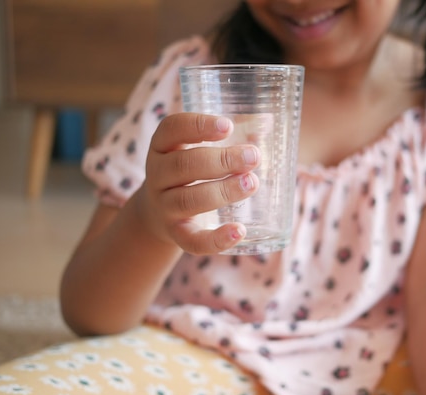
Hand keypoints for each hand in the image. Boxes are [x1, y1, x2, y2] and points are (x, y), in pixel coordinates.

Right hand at [134, 112, 260, 254]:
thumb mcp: (196, 151)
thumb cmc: (189, 173)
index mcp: (162, 147)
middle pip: (183, 165)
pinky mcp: (176, 234)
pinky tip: (239, 231)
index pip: (172, 129)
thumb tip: (269, 121)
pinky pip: (192, 241)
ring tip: (252, 183)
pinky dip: (216, 239)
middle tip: (253, 156)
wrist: (156, 214)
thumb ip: (228, 137)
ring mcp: (164, 206)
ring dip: (223, 191)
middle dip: (221, 160)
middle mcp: (157, 175)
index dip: (197, 125)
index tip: (228, 126)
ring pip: (189, 200)